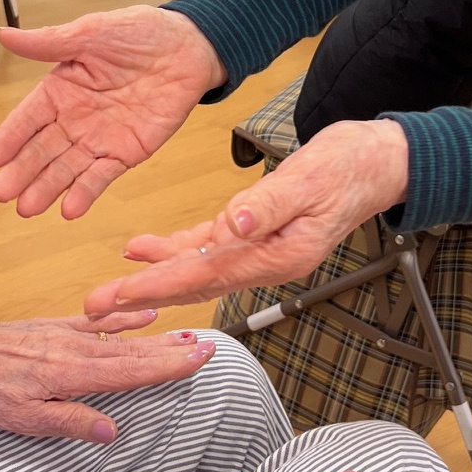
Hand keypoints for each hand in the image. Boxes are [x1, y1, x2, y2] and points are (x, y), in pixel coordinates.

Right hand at [0, 6, 225, 219]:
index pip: (27, 118)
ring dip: (47, 188)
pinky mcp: (127, 152)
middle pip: (42, 149)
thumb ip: (48, 43)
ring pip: (67, 168)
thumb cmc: (138, 32)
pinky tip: (69, 209)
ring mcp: (99, 138)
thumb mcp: (90, 32)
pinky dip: (87, 192)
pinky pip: (103, 175)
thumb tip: (3, 34)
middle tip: (2, 193)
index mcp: (60, 89)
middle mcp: (74, 118)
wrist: (188, 46)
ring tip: (27, 208)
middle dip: (22, 171)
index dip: (9, 138)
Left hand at [0, 312, 216, 442]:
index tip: (200, 359)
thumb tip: (111, 432)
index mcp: (72, 374)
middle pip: (135, 352)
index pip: (132, 371)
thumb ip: (68, 422)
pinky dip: (123, 317)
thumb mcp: (22, 420)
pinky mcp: (56, 327)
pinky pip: (98, 321)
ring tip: (188, 334)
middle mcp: (76, 350)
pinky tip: (144, 314)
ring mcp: (68, 335)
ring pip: (122, 337)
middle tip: (208, 347)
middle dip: (173, 351)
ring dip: (157, 336)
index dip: (168, 367)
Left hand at [85, 119, 409, 316]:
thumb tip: (233, 223)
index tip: (120, 294)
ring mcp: (260, 251)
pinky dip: (174, 250)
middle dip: (143, 295)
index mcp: (279, 256)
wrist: (378, 162)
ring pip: (195, 270)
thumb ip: (269, 203)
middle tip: (93, 308)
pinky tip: (143, 249)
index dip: (160, 284)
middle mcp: (266, 262)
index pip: (207, 274)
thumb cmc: (350, 166)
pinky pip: (207, 248)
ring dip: (151, 278)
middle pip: (194, 283)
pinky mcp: (255, 233)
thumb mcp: (311, 178)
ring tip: (107, 289)